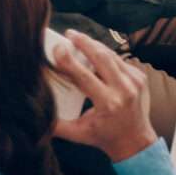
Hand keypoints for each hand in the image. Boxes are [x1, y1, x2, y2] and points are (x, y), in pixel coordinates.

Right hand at [49, 30, 156, 163]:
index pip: (84, 77)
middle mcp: (124, 90)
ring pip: (112, 55)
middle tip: (69, 33)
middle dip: (84, 43)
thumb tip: (35, 111)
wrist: (135, 141)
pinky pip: (120, 60)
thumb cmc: (103, 137)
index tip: (57, 48)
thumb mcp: (77, 133)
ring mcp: (135, 81)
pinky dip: (106, 54)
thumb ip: (55, 124)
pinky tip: (94, 50)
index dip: (69, 61)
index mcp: (108, 103)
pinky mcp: (140, 76)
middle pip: (101, 58)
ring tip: (78, 38)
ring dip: (94, 45)